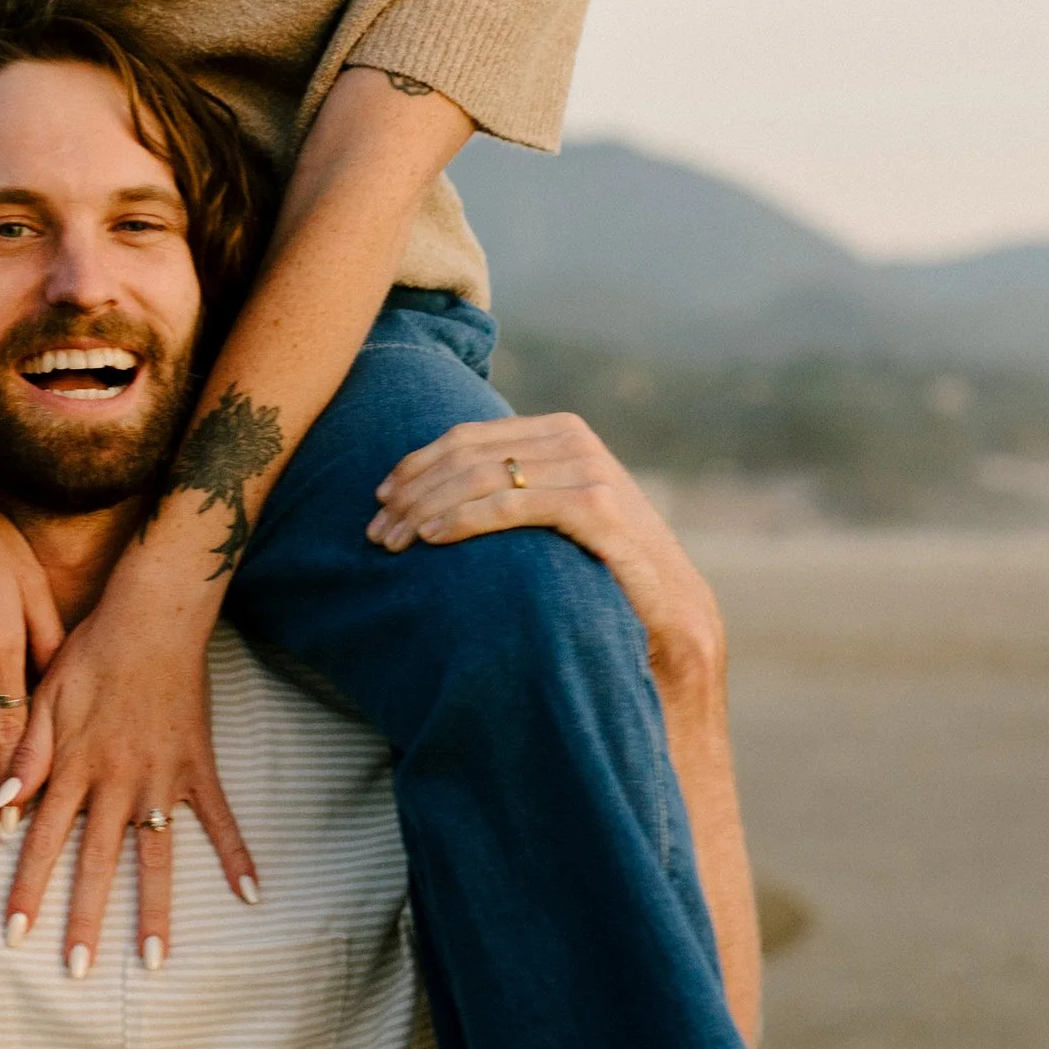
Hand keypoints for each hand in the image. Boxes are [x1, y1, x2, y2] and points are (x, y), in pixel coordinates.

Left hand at [0, 557, 257, 972]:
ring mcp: (162, 779)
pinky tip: (250, 895)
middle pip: (97, 863)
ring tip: (156, 960)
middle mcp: (117, 782)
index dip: (27, 888)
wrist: (153, 616)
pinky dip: (236, 855)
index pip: (41, 840)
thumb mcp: (44, 696)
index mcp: (73, 767)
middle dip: (85, 920)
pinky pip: (219, 819)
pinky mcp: (197, 768)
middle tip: (77, 971)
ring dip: (155, 910)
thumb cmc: (92, 652)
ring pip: (156, 856)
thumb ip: (25, 754)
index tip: (15, 933)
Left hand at [367, 410, 723, 695]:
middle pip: (467, 453)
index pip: (467, 437)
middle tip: (376, 530)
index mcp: (557, 432)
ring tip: (393, 541)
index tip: (379, 499)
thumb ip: (514, 489)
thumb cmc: (603, 570)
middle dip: (413, 490)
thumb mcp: (553, 517)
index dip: (416, 465)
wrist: (672, 615)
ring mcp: (588, 469)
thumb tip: (438, 489)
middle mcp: (573, 440)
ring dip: (427, 506)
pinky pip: (511, 504)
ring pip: (482, 475)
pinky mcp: (596, 507)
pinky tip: (431, 537)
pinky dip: (464, 518)